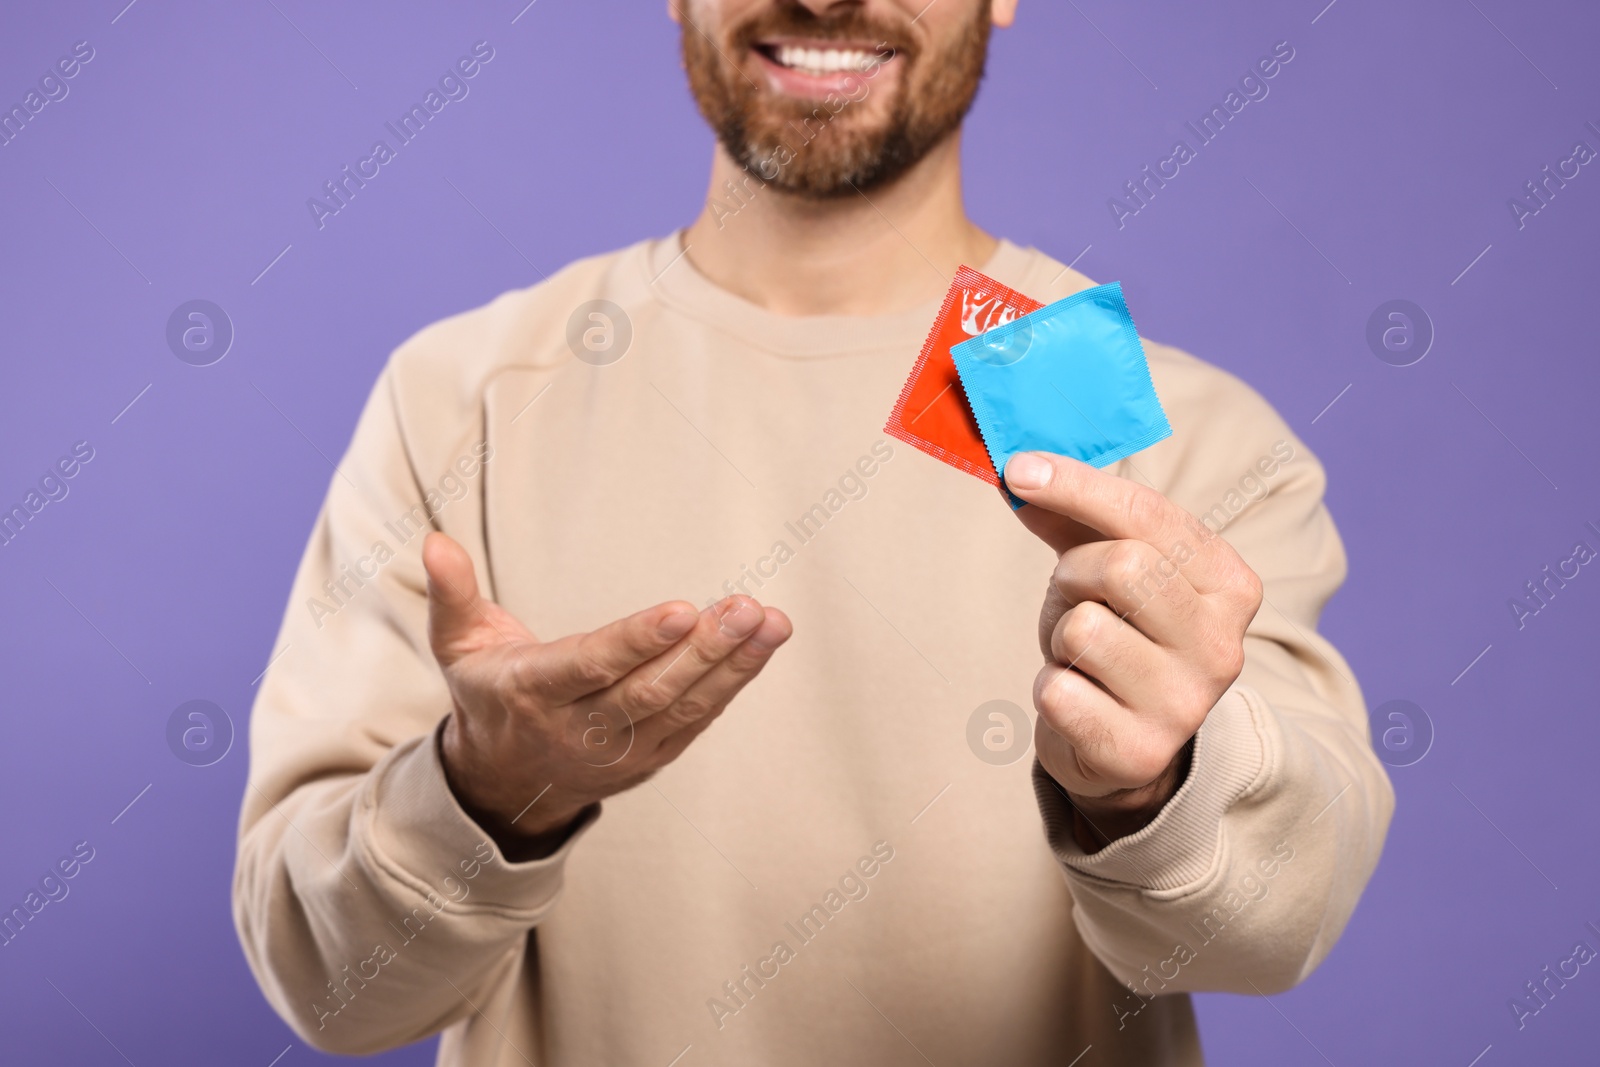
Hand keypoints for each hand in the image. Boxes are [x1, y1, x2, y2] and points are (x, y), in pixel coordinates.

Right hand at [422, 532, 791, 859]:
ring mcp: (618, 752)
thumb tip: (434, 540)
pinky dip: (732, 685)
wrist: (504, 780)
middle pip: (648, 691)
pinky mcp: (650, 760)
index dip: (637, 642)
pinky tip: (762, 645)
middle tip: (749, 608)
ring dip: (732, 666)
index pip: (591, 667)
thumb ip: (452, 592)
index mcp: (531, 693)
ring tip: (770, 622)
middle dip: (703, 650)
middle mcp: (577, 729)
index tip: (683, 611)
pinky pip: (696, 722)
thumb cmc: (487, 690)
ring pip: (682, 709)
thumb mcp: (457, 644)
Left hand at [1003, 452, 1262, 847]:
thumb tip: (1022, 471)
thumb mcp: (1106, 567)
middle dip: (1074, 574)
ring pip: (1084, 629)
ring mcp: (1185, 706)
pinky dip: (1051, 687)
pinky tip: (1078, 699)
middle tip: (1074, 598)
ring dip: (1061, 637)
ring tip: (1081, 657)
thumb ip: (1073, 516)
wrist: (1124, 745)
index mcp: (1231, 586)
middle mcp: (1222, 648)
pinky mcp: (1138, 752)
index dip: (1076, 485)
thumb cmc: (1118, 636)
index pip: (1149, 516)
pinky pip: (1057, 690)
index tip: (1021, 468)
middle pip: (1122, 565)